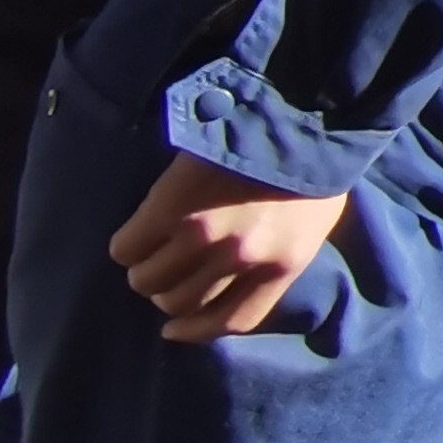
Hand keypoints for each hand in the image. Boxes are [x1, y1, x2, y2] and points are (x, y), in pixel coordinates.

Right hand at [110, 156, 352, 343]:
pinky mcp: (170, 207)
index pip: (232, 320)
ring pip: (150, 280)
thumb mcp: (316, 221)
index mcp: (281, 266)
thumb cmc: (312, 162)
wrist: (296, 111)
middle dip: (168, 295)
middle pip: (182, 302)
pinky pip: (129, 247)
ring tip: (146, 255)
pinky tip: (133, 237)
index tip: (173, 330)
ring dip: (144, 273)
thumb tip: (249, 274)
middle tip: (164, 275)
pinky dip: (126, 248)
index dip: (195, 331)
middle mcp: (241, 260)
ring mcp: (204, 236)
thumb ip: (283, 254)